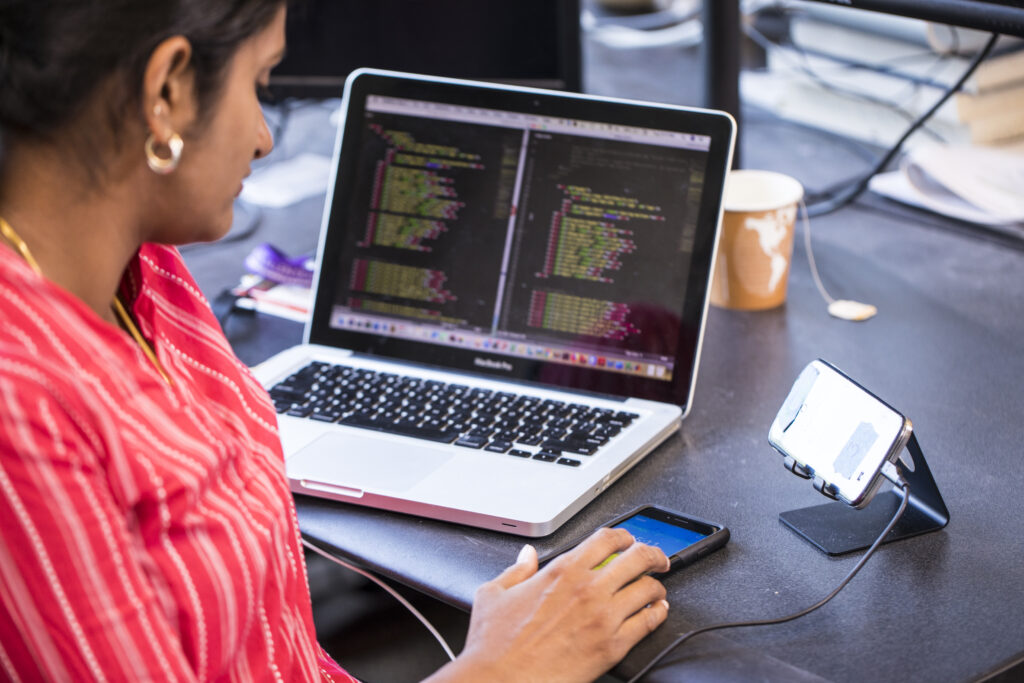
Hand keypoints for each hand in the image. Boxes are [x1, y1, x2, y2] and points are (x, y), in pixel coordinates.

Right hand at [430, 527, 669, 682]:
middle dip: (653, 554)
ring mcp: (604, 617)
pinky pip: (648, 623)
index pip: (606, 539)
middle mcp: (588, 589)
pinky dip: (658, 614)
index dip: (623, 536)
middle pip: (637, 558)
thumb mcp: (494, 594)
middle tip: (657, 559)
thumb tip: (527, 555)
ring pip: (647, 589)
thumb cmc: (495, 644)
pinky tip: (657, 612)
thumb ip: (516, 570)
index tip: (628, 540)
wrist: (502, 681)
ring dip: (656, 586)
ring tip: (656, 588)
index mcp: (562, 570)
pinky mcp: (613, 646)